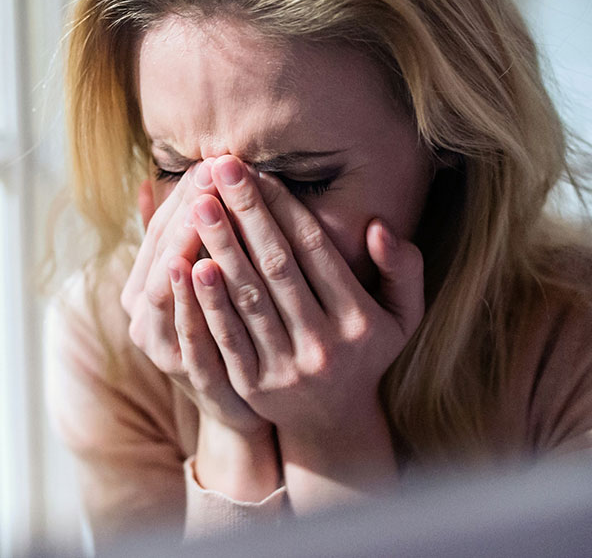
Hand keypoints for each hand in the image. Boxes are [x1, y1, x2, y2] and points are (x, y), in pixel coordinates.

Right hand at [120, 169, 266, 433]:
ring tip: (203, 204)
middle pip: (162, 254)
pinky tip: (203, 264)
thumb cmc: (225, 333)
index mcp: (142, 291)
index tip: (209, 161)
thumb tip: (147, 183)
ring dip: (186, 242)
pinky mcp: (190, 377)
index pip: (158, 232)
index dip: (182, 196)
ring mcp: (164, 348)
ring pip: (168, 288)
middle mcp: (143, 318)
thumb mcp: (199, 284)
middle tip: (212, 170)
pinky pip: (187, 331)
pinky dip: (192, 298)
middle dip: (187, 210)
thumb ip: (176, 240)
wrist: (245, 411)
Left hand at [186, 155, 423, 433]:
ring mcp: (286, 368)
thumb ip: (404, 268)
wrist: (332, 421)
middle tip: (219, 168)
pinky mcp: (252, 387)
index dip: (283, 208)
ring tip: (198, 204)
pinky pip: (226, 337)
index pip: (314, 251)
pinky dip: (207, 301)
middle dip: (246, 214)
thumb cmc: (365, 350)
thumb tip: (378, 226)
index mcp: (360, 320)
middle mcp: (324, 344)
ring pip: (248, 299)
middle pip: (277, 268)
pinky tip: (187, 265)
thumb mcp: (403, 314)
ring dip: (221, 248)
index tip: (257, 170)